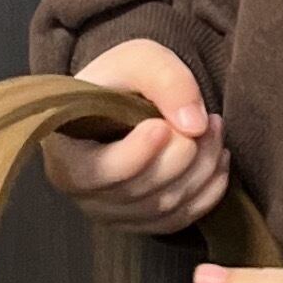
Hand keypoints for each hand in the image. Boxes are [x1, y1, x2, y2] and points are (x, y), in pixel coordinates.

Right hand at [41, 37, 230, 234]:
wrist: (122, 102)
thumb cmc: (121, 81)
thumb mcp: (138, 59)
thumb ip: (165, 79)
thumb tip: (194, 126)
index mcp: (65, 153)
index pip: (99, 171)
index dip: (136, 153)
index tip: (162, 126)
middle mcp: (82, 193)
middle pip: (140, 190)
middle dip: (184, 153)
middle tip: (209, 120)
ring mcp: (111, 213)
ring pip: (165, 206)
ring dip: (202, 168)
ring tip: (215, 129)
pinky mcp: (141, 222)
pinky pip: (180, 219)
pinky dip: (208, 191)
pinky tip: (218, 159)